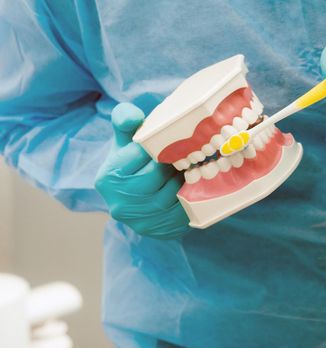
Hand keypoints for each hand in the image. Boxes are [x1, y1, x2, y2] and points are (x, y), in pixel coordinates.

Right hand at [95, 103, 189, 238]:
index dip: (158, 144)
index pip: (140, 154)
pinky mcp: (160, 231)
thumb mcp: (124, 140)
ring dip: (185, 178)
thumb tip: (133, 116)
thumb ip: (125, 120)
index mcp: (108, 178)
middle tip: (186, 151)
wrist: (135, 199)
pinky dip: (192, 196)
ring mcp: (140, 222)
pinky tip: (195, 184)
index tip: (168, 139)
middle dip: (173, 161)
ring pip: (173, 193)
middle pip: (157, 175)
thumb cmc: (132, 161)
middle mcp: (120, 204)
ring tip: (190, 166)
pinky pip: (184, 211)